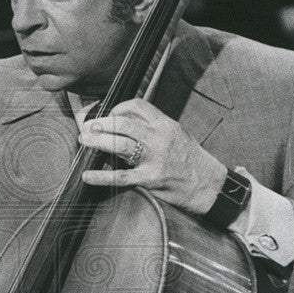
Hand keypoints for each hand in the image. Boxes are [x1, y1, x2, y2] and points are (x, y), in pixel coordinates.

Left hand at [79, 98, 225, 213]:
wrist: (210, 185)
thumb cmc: (191, 160)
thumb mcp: (177, 136)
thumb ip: (155, 128)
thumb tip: (126, 124)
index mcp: (166, 124)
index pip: (138, 106)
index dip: (119, 108)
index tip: (109, 115)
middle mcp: (159, 138)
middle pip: (124, 124)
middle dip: (101, 124)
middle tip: (87, 127)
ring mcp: (154, 159)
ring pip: (120, 145)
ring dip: (97, 142)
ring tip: (83, 141)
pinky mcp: (150, 180)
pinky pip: (121, 177)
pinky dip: (101, 177)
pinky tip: (87, 176)